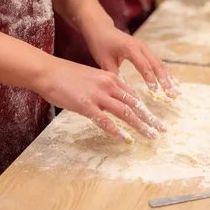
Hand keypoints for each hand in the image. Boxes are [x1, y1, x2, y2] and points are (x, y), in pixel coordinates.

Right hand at [37, 57, 165, 141]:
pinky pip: (105, 121)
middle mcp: (108, 85)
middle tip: (162, 130)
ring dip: (140, 126)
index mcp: (110, 78)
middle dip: (150, 119)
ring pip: (125, 112)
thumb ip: (104, 88)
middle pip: (135, 104)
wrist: (47, 71)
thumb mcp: (91, 77)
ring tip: (150, 136)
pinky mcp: (86, 105)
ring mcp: (98, 95)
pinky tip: (126, 139)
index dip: (146, 108)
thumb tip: (112, 101)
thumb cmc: (66, 75)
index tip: (155, 119)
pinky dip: (117, 131)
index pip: (133, 95)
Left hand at [84, 27, 179, 98]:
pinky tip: (170, 83)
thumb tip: (124, 92)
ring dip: (167, 78)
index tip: (156, 92)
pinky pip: (157, 62)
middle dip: (165, 80)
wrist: (101, 29)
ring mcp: (144, 47)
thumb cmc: (100, 44)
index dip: (151, 80)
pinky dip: (164, 73)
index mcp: (130, 48)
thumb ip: (115, 76)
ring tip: (175, 92)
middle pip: (156, 64)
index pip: (144, 66)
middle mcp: (141, 46)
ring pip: (159, 63)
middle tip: (171, 94)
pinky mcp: (145, 50)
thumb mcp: (104, 61)